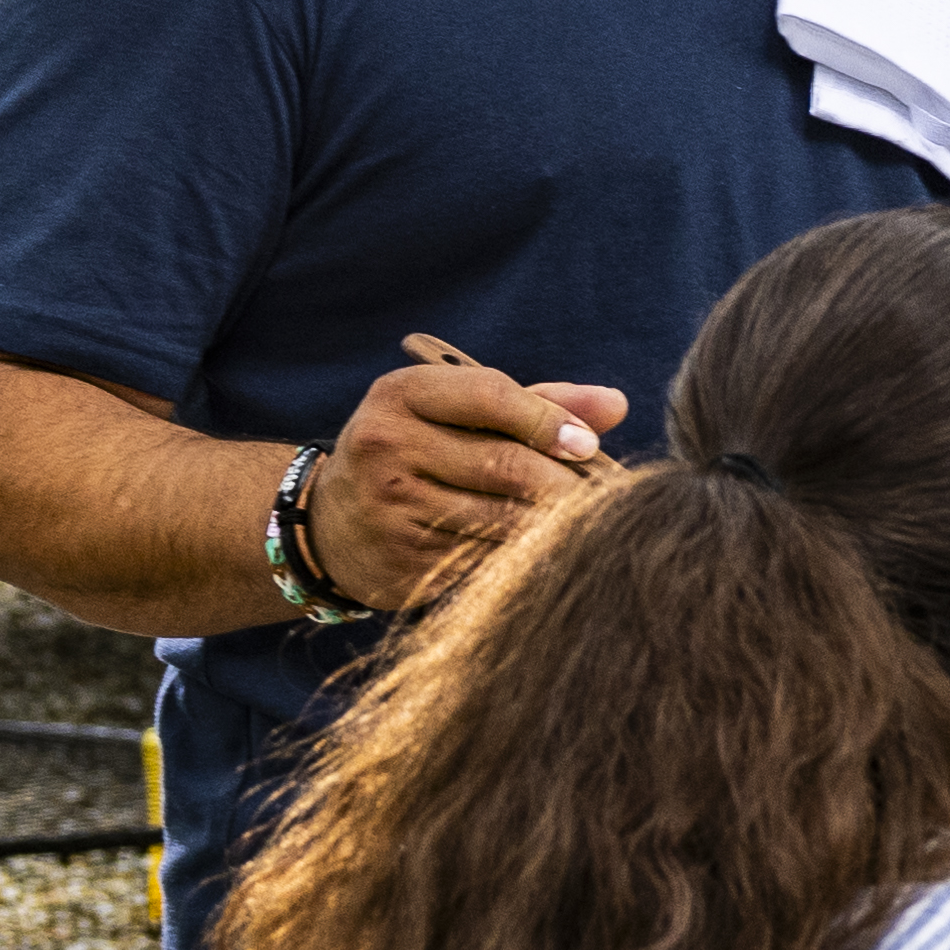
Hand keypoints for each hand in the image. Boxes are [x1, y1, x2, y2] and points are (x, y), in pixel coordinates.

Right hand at [310, 355, 622, 606]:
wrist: (333, 526)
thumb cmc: (420, 454)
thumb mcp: (457, 415)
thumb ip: (537, 403)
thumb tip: (615, 404)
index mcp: (402, 393)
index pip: (492, 396)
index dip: (550, 421)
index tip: (589, 445)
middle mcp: (388, 443)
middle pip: (506, 464)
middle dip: (567, 483)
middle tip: (606, 496)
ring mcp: (391, 504)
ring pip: (504, 516)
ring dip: (555, 523)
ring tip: (586, 523)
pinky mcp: (405, 555)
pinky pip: (488, 554)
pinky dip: (525, 553)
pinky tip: (542, 550)